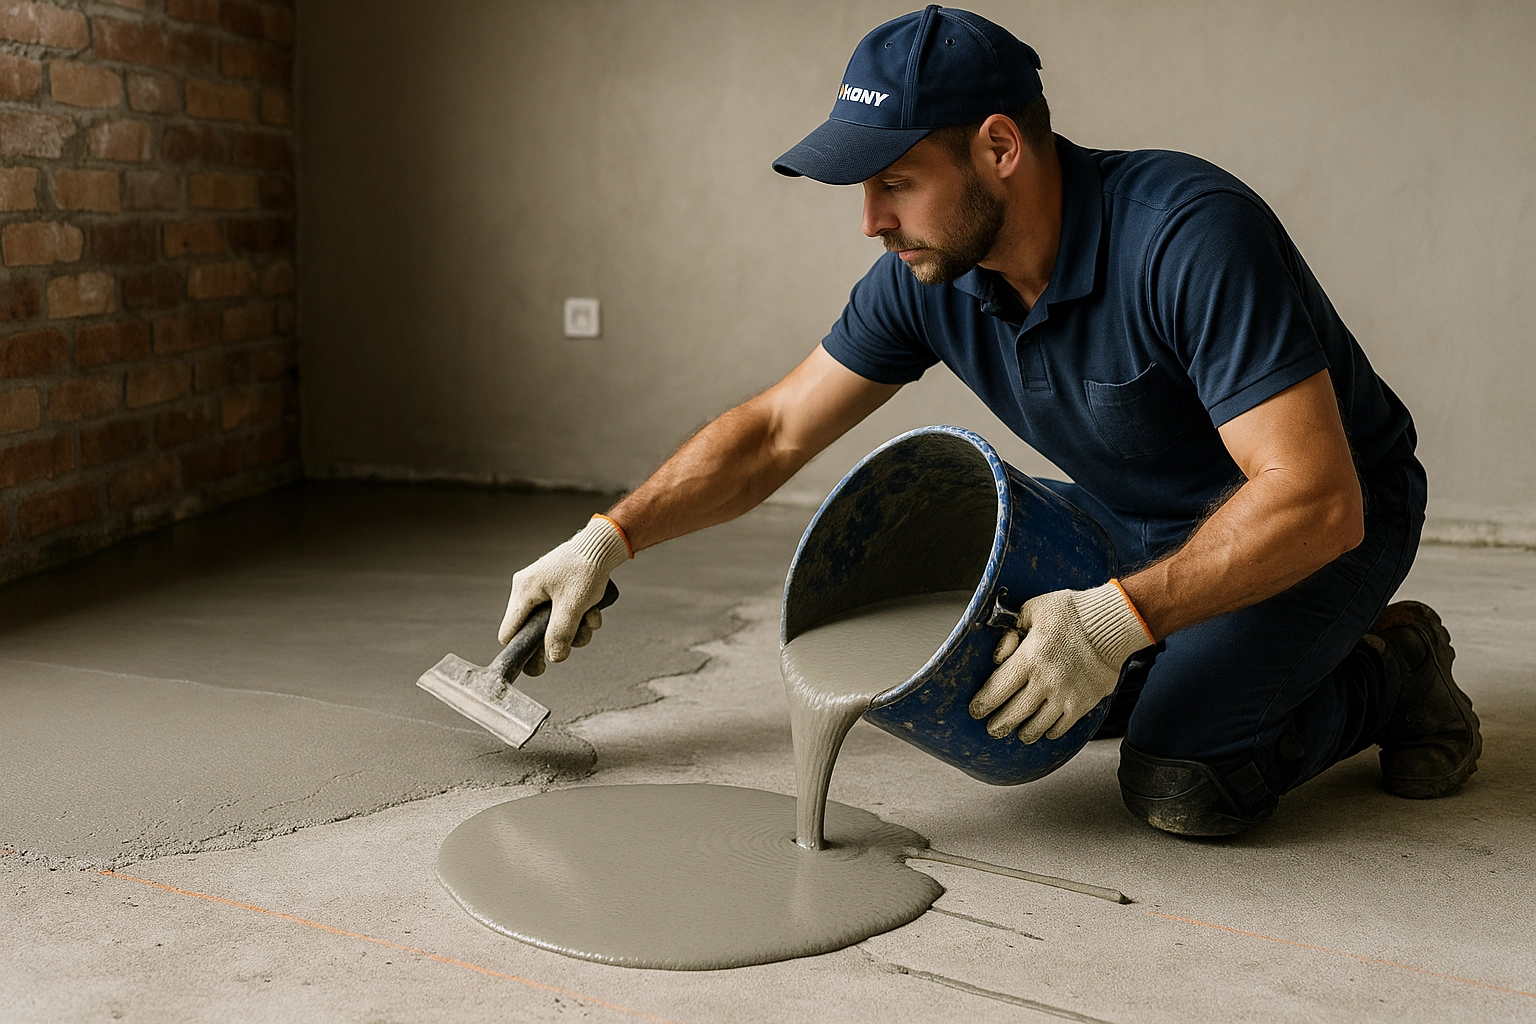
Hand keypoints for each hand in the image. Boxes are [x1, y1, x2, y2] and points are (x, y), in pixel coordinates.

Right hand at [499, 515, 630, 670]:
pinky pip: (564, 612)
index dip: (522, 652)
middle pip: (535, 631)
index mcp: (523, 591)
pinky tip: (594, 611)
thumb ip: (560, 633)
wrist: (604, 545)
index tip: (538, 668)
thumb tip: (554, 658)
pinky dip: (579, 616)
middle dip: (560, 638)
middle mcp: (528, 590)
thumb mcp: (573, 605)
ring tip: (591, 621)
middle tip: (575, 642)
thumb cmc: (585, 569)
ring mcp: (544, 589)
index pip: (510, 632)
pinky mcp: (558, 590)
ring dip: (575, 629)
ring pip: (553, 624)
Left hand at [969, 582, 1151, 743]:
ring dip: (1024, 732)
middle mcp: (1044, 682)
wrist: (1112, 623)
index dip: (983, 704)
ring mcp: (1064, 696)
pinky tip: (1045, 729)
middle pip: (1013, 714)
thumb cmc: (1071, 612)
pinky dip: (1050, 731)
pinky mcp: (1083, 704)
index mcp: (1028, 659)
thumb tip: (999, 656)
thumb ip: (1011, 631)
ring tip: (1019, 733)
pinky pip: (1061, 727)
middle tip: (993, 729)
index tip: (976, 710)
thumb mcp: (1033, 609)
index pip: (996, 690)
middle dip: (998, 725)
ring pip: (1036, 726)